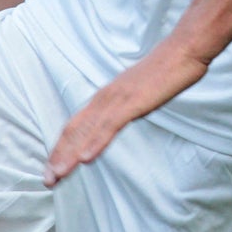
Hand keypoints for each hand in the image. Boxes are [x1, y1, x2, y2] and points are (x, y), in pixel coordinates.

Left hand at [45, 43, 209, 184]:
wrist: (183, 50)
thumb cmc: (166, 71)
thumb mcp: (139, 92)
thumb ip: (125, 105)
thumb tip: (119, 118)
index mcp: (105, 97)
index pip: (76, 126)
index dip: (62, 148)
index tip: (53, 169)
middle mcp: (105, 98)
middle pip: (74, 131)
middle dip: (59, 157)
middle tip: (48, 181)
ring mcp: (117, 100)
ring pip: (87, 131)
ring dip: (70, 155)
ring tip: (58, 176)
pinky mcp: (133, 102)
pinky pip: (110, 126)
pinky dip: (96, 143)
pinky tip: (86, 159)